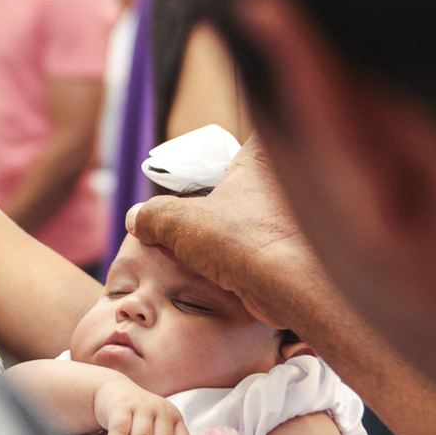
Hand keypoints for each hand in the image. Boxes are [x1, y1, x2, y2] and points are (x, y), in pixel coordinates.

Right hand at [127, 135, 327, 329]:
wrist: (293, 289)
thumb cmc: (243, 241)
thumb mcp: (182, 222)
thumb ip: (154, 215)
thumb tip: (137, 219)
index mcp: (264, 155)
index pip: (238, 145)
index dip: (219, 162)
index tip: (203, 180)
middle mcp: (289, 177)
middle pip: (245, 184)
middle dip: (225, 203)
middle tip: (199, 221)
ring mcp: (298, 214)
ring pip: (254, 218)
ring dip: (234, 235)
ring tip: (210, 251)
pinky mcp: (297, 246)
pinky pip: (263, 244)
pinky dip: (246, 257)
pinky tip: (228, 271)